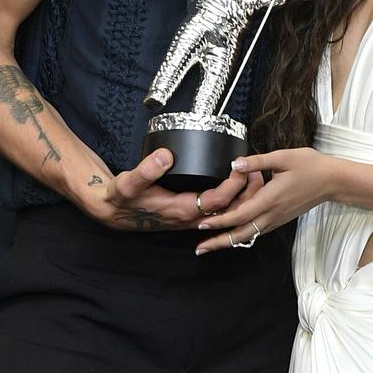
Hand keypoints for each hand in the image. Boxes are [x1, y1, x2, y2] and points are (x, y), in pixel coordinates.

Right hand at [84, 149, 250, 230]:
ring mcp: (191, 216)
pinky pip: (217, 207)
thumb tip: (166, 156)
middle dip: (247, 192)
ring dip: (242, 195)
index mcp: (181, 210)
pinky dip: (231, 196)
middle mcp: (190, 217)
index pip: (218, 199)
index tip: (242, 165)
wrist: (113, 210)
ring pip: (225, 210)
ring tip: (254, 173)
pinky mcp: (189, 211)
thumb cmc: (122, 198)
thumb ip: (146, 170)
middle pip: (229, 209)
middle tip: (259, 168)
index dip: (233, 184)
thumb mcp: (128, 183)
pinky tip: (237, 184)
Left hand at [195, 148, 334, 253]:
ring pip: (250, 235)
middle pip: (241, 234)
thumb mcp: (283, 157)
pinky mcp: (281, 219)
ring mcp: (277, 219)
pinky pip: (259, 231)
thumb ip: (258, 162)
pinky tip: (235, 233)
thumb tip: (235, 164)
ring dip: (230, 241)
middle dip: (219, 242)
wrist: (332, 181)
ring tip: (212, 244)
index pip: (240, 214)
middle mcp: (272, 213)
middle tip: (200, 248)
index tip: (202, 224)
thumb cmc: (310, 166)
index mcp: (270, 199)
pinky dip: (243, 234)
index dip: (220, 221)